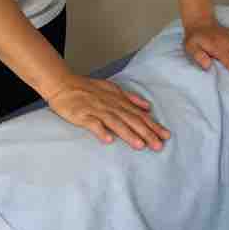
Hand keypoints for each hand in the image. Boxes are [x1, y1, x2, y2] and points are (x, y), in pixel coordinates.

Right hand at [46, 75, 170, 150]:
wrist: (63, 84)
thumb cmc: (87, 88)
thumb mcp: (112, 89)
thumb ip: (130, 98)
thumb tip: (147, 106)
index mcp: (118, 100)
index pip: (139, 115)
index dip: (153, 125)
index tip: (165, 136)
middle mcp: (111, 105)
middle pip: (131, 120)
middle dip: (146, 133)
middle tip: (158, 145)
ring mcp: (96, 109)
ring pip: (115, 122)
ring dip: (128, 134)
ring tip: (140, 145)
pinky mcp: (82, 114)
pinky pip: (93, 123)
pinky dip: (101, 131)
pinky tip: (109, 140)